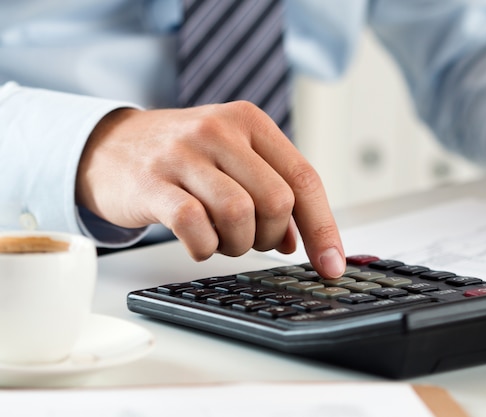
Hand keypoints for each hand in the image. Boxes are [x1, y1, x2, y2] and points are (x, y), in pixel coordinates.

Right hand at [76, 102, 344, 277]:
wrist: (110, 146)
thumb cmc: (184, 158)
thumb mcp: (233, 161)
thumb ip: (269, 193)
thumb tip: (297, 242)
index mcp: (250, 122)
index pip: (304, 178)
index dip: (323, 228)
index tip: (332, 265)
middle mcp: (220, 131)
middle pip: (276, 201)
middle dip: (272, 236)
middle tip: (253, 240)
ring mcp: (183, 154)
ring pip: (239, 214)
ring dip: (238, 244)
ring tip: (222, 239)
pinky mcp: (151, 182)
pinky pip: (194, 226)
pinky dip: (204, 248)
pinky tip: (198, 243)